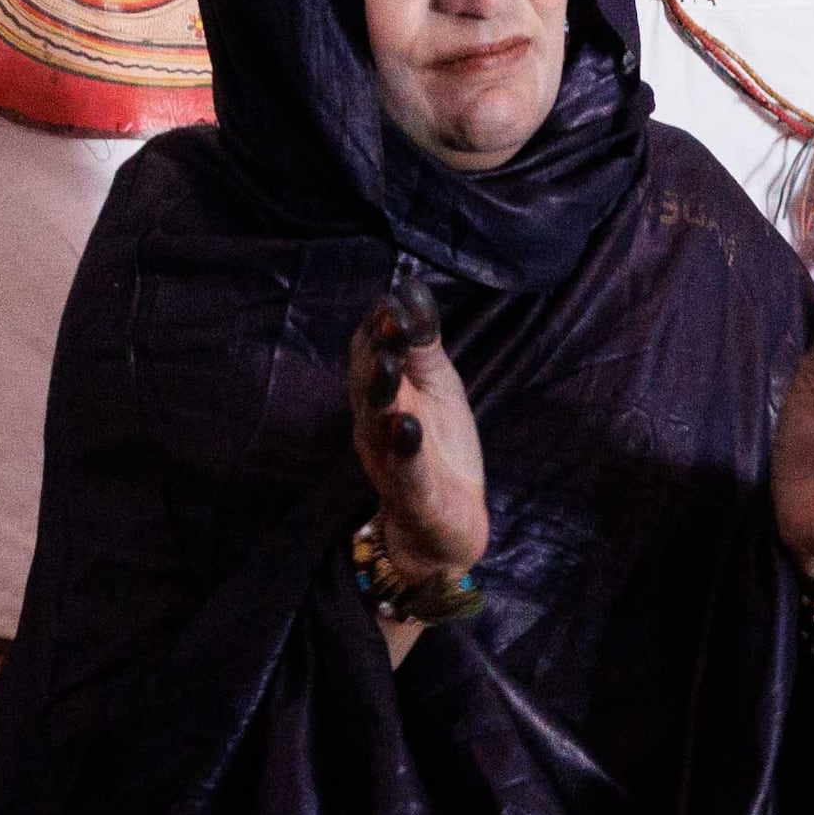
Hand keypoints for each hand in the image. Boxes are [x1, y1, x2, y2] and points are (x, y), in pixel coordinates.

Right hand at [346, 296, 486, 577]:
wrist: (447, 526)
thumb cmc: (439, 448)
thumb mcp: (438, 387)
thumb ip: (422, 344)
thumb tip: (410, 288)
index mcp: (380, 396)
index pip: (368, 353)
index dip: (379, 326)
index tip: (394, 296)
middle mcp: (375, 426)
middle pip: (366, 384)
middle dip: (377, 352)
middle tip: (391, 319)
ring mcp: (390, 461)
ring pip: (378, 424)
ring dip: (383, 393)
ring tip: (391, 365)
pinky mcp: (412, 496)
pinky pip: (404, 473)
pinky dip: (405, 450)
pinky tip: (408, 426)